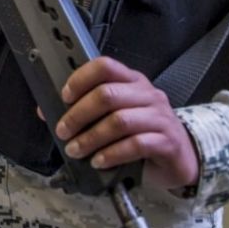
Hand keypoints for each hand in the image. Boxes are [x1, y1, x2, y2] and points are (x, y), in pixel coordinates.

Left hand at [53, 57, 199, 189]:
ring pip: (120, 121)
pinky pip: (136, 144)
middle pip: (108, 94)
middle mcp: (147, 95)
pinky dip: (112, 154)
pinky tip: (99, 161)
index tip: (64, 97)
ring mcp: (160, 117)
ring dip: (91, 137)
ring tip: (76, 150)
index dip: (81, 79)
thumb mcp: (118, 116)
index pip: (105, 66)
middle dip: (79, 114)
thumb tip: (46, 112)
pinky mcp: (167, 141)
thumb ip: (88, 112)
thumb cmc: (144, 134)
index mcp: (133, 81)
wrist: (182, 157)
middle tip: (64, 131)